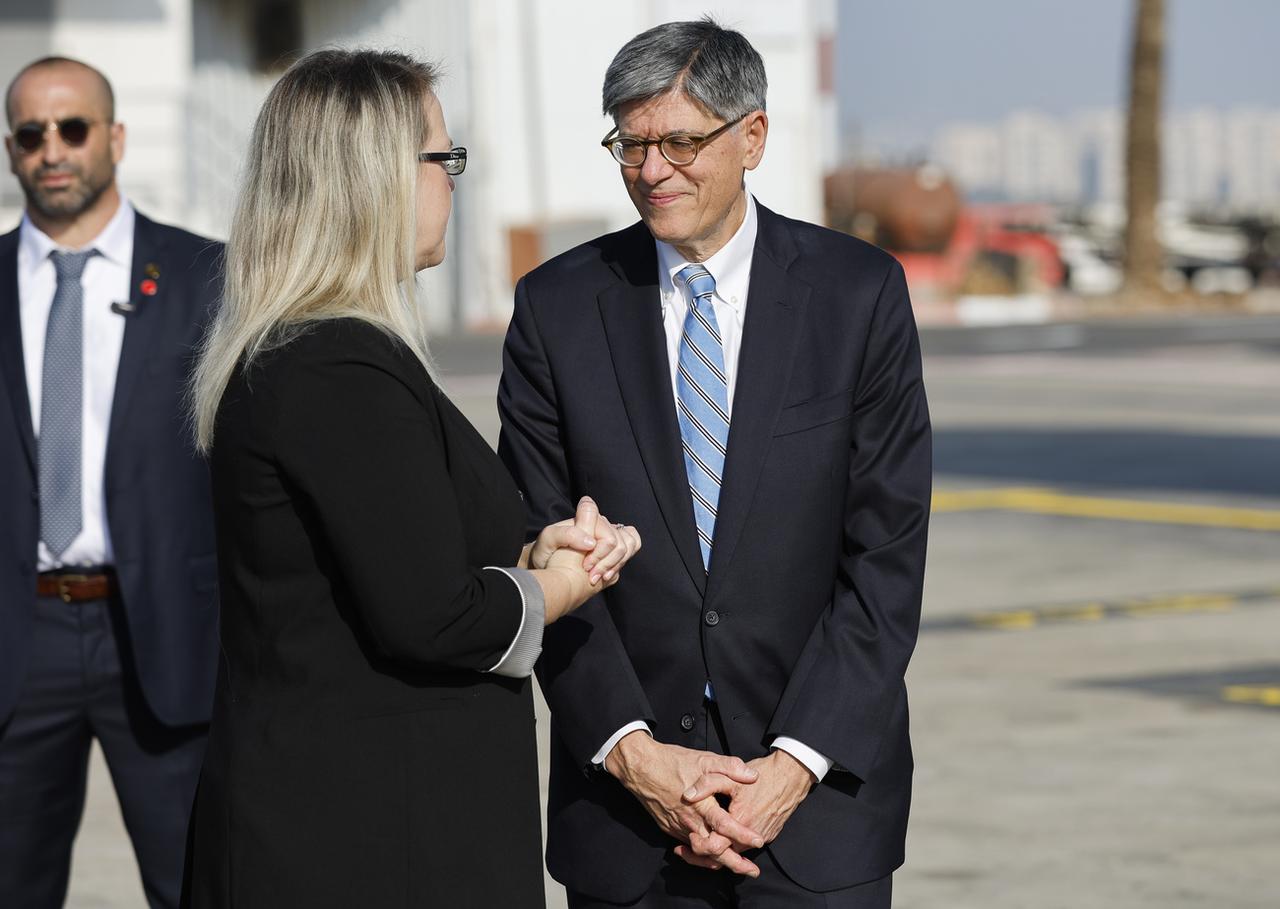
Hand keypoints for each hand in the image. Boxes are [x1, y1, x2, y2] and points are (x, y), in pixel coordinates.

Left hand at [526, 497, 641, 584]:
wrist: (544, 566)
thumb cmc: (545, 551)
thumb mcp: (549, 539)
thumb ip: (568, 534)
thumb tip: (591, 542)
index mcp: (589, 519)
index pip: (609, 538)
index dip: (600, 553)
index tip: (584, 566)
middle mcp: (601, 526)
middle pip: (621, 545)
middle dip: (606, 563)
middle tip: (589, 574)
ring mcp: (608, 537)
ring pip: (628, 547)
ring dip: (615, 565)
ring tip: (596, 577)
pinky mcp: (611, 551)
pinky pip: (629, 552)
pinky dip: (620, 564)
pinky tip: (605, 576)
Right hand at [604, 732, 765, 877]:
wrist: (640, 768)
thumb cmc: (672, 761)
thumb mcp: (704, 759)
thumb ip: (730, 767)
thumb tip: (752, 776)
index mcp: (701, 804)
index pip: (726, 826)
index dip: (744, 836)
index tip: (759, 841)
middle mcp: (690, 820)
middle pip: (714, 850)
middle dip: (735, 862)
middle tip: (751, 870)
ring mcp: (678, 827)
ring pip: (701, 852)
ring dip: (719, 860)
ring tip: (736, 865)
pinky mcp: (669, 829)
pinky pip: (688, 847)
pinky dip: (701, 854)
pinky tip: (711, 854)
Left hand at [673, 750, 815, 871]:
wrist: (792, 776)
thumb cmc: (762, 776)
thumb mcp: (730, 776)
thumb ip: (706, 784)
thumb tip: (687, 795)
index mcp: (740, 824)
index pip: (715, 847)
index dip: (698, 846)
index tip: (687, 840)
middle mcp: (752, 837)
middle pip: (723, 856)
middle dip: (704, 854)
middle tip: (686, 847)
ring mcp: (762, 837)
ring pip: (735, 853)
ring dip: (719, 850)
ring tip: (700, 841)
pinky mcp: (769, 835)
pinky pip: (747, 846)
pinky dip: (733, 844)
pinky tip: (722, 834)